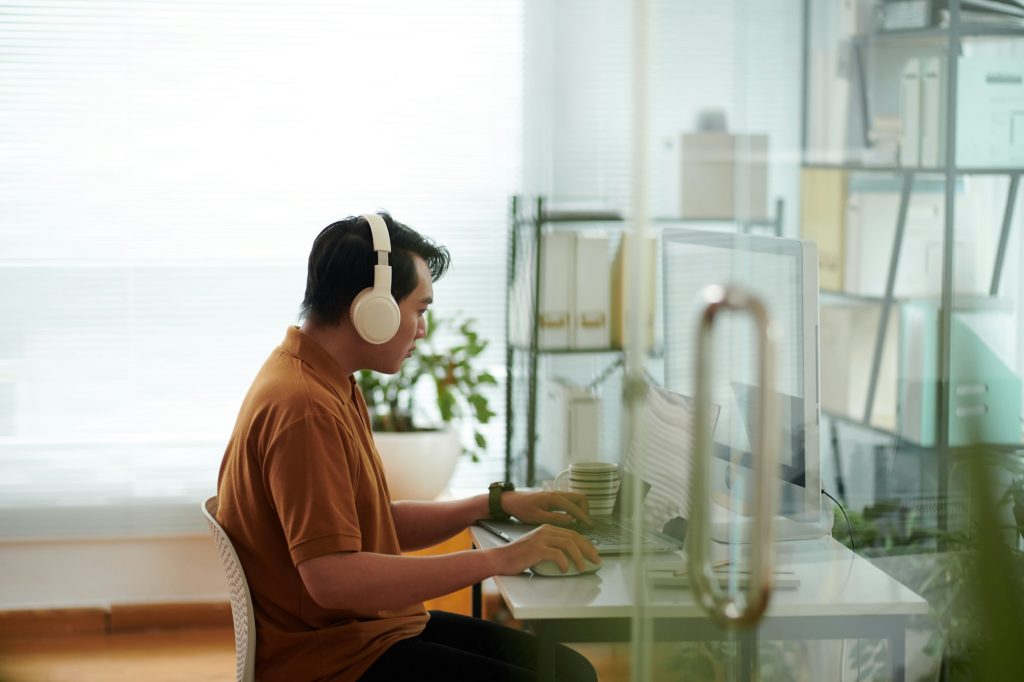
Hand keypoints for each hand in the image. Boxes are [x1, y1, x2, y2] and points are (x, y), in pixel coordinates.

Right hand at [486, 524, 600, 574]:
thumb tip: (571, 558)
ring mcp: (541, 538)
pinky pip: (557, 554)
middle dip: (588, 549)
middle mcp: (546, 530)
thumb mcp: (538, 548)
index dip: (586, 544)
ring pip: (569, 544)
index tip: (594, 554)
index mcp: (547, 529)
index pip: (572, 534)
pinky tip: (565, 569)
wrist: (500, 558)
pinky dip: (564, 562)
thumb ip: (552, 548)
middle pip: (574, 537)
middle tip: (596, 560)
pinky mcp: (537, 548)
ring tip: (582, 568)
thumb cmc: (518, 556)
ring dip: (579, 557)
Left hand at [501, 490, 591, 527]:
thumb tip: (570, 520)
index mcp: (554, 498)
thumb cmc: (521, 508)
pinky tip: (570, 518)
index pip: (575, 507)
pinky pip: (570, 501)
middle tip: (585, 523)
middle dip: (585, 510)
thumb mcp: (536, 517)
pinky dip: (574, 508)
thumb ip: (554, 518)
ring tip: (579, 522)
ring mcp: (556, 495)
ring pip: (576, 498)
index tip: (589, 526)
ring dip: (580, 508)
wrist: (511, 500)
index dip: (583, 517)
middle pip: (580, 498)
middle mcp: (557, 494)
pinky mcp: (554, 498)